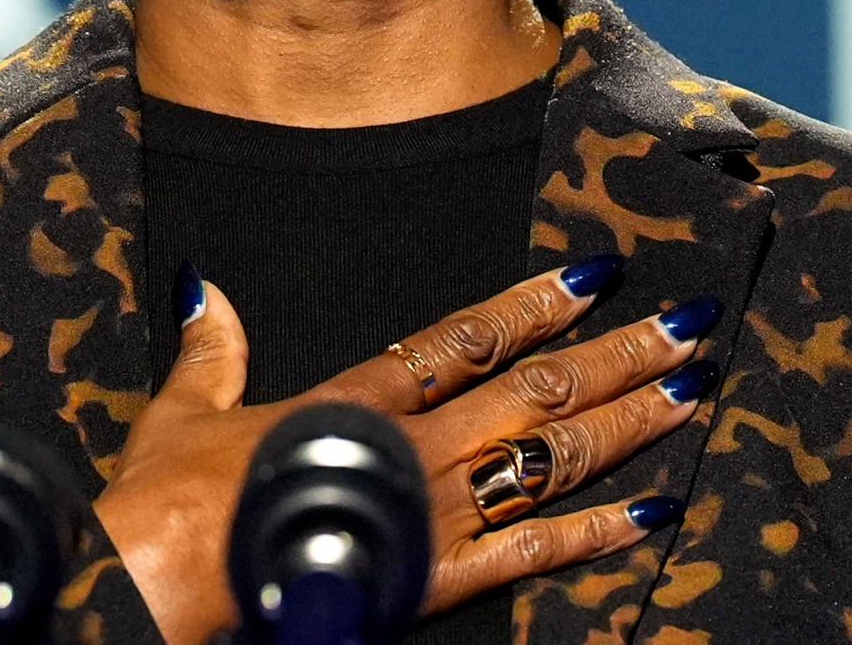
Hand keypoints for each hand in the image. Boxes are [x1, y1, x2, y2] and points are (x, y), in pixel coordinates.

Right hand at [92, 258, 721, 643]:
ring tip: (692, 389)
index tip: (597, 274)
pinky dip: (595, 534)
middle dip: (621, 354)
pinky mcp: (435, 577)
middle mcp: (415, 444)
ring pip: (552, 455)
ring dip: (629, 421)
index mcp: (359, 397)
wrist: (160, 576)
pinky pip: (532, 552)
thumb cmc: (167, 499)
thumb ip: (211, 349)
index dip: (536, 303)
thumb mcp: (182, 409)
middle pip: (538, 388)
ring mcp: (432, 509)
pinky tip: (650, 514)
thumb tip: (205, 288)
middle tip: (690, 323)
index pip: (467, 336)